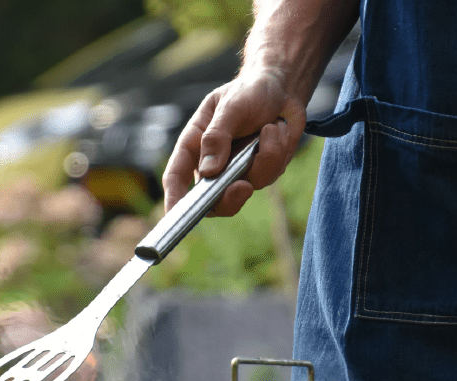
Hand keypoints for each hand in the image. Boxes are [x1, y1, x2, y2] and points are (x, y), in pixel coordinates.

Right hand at [161, 69, 307, 216]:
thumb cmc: (248, 91)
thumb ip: (217, 136)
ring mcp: (237, 170)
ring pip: (247, 187)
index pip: (177, 177)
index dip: (174, 199)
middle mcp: (213, 163)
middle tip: (243, 187)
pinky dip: (278, 152)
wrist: (282, 88)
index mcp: (194, 145)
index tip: (175, 215)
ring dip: (265, 158)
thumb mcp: (230, 106)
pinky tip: (278, 130)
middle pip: (211, 200)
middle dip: (229, 199)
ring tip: (271, 128)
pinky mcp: (261, 171)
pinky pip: (270, 174)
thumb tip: (209, 171)